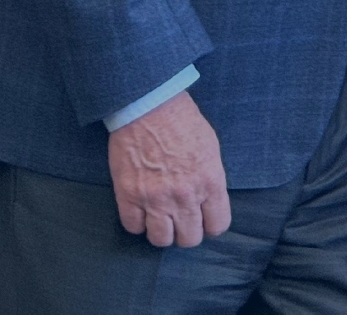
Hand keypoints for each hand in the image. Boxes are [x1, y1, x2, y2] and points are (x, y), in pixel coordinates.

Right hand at [108, 90, 230, 246]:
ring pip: (161, 240)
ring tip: (160, 217)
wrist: (149, 105)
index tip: (203, 219)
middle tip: (180, 219)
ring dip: (161, 232)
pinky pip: (133, 227)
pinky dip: (137, 223)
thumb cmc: (182, 122)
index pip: (218, 226)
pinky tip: (140, 210)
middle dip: (186, 232)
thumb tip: (208, 202)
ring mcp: (155, 198)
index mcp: (210, 182)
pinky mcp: (129, 195)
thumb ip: (211, 180)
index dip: (210, 225)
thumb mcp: (210, 149)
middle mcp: (185, 196)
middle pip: (189, 239)